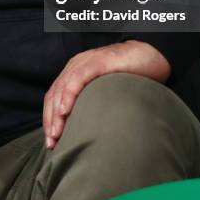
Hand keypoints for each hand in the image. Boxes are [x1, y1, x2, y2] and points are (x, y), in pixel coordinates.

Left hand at [43, 40, 170, 148]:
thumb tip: (85, 133)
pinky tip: (65, 110)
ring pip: (63, 87)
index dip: (49, 118)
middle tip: (52, 143)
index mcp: (75, 72)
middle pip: (55, 94)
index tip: (51, 141)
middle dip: (50, 120)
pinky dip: (69, 94)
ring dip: (56, 112)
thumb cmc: (129, 77)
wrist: (150, 57)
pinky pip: (78, 77)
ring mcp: (86, 62)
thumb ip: (93, 105)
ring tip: (56, 133)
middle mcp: (76, 66)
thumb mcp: (105, 92)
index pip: (54, 96)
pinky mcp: (98, 61)